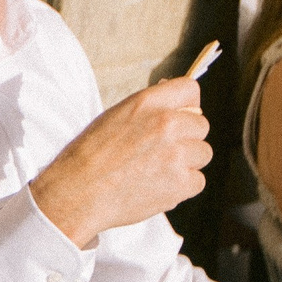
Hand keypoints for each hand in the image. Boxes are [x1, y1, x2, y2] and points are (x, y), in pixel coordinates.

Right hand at [31, 76, 212, 249]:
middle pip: (201, 126)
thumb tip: (174, 108)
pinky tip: (158, 186)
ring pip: (203, 154)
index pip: (190, 90)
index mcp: (148, 103)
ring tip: (158, 171)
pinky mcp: (180, 183)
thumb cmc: (89, 156)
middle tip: (163, 151)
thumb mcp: (115, 116)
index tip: (182, 117)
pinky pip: (197, 181)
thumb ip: (149, 110)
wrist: (78, 192)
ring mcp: (176, 154)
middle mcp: (166, 124)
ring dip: (187, 163)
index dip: (187, 106)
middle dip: (187, 138)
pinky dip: (182, 187)